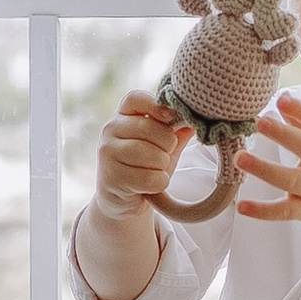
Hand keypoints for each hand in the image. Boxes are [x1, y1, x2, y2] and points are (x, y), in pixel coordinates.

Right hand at [89, 92, 190, 220]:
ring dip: (163, 166)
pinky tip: (151, 185)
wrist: (121, 200)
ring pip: (153, 154)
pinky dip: (159, 183)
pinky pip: (151, 178)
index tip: (171, 119)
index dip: (156, 106)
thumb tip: (193, 123)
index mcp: (122, 116)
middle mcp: (110, 130)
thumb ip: (175, 133)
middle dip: (168, 145)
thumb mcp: (161, 147)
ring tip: (156, 171)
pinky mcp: (112, 177)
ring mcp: (107, 153)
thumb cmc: (144, 168)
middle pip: (150, 128)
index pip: (135, 98)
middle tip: (165, 156)